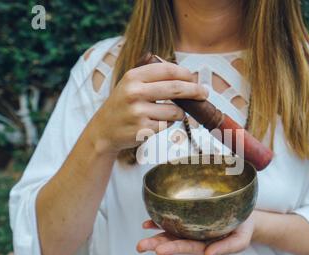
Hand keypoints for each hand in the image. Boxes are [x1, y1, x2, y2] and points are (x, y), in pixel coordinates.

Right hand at [88, 61, 207, 155]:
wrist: (104, 130)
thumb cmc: (123, 104)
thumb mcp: (130, 84)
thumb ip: (153, 77)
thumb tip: (187, 76)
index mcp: (133, 76)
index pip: (167, 70)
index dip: (185, 73)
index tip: (194, 77)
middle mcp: (135, 92)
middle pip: (176, 89)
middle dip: (195, 90)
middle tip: (204, 93)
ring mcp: (139, 112)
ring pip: (175, 111)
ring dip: (179, 113)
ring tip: (169, 113)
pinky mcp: (143, 129)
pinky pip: (167, 125)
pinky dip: (168, 124)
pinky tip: (156, 122)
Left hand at [136, 213, 256, 254]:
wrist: (246, 216)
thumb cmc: (243, 230)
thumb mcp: (239, 242)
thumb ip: (224, 249)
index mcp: (205, 245)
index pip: (186, 247)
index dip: (172, 248)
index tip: (158, 250)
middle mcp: (194, 237)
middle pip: (173, 241)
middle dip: (156, 244)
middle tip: (140, 246)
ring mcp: (190, 226)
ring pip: (170, 230)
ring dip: (154, 232)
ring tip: (142, 231)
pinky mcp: (190, 214)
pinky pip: (173, 217)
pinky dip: (160, 219)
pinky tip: (148, 222)